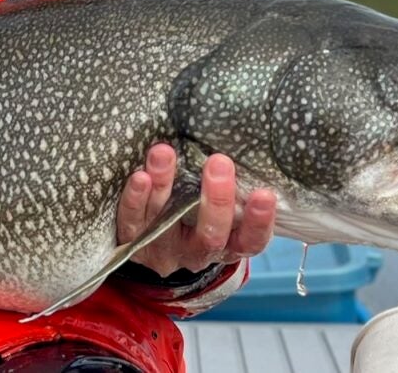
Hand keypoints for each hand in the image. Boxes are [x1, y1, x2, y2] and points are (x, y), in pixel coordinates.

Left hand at [116, 144, 275, 276]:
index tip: (265, 194)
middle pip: (210, 235)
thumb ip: (231, 191)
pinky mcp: (133, 242)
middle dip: (215, 200)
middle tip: (219, 162)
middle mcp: (196, 253)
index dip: (258, 222)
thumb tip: (242, 145)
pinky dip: (135, 199)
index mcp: (227, 247)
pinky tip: (140, 176)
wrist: (155, 250)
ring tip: (164, 152)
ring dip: (164, 186)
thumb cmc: (197, 217)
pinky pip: (132, 222)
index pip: (250, 242)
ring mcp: (163, 250)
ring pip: (165, 223)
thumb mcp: (220, 212)